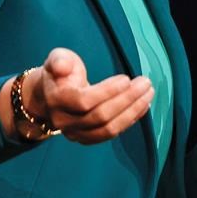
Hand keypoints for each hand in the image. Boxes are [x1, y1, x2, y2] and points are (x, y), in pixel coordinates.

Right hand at [0, 47, 153, 144]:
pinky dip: (129, 120)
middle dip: (126, 100)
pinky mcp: (86, 139)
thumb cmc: (58, 72)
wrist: (48, 95)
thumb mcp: (57, 58)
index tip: (126, 78)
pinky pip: (110, 134)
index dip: (107, 92)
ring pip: (108, 129)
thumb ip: (59, 60)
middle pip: (100, 116)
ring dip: (132, 112)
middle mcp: (64, 121)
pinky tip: (142, 106)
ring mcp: (75, 133)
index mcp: (56, 99)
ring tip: (148, 94)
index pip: (84, 101)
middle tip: (145, 83)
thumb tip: (62, 67)